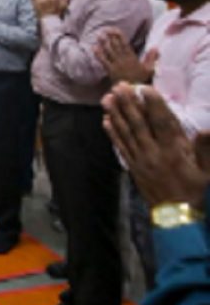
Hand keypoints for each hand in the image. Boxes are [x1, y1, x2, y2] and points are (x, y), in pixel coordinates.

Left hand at [94, 28, 155, 83]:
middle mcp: (123, 59)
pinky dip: (98, 54)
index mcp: (132, 57)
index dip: (119, 36)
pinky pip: (103, 61)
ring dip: (104, 43)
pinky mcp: (110, 70)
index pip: (125, 44)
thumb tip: (155, 47)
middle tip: (105, 29)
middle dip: (110, 37)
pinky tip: (94, 48)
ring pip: (109, 52)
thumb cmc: (141, 80)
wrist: (133, 91)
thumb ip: (152, 58)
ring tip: (99, 36)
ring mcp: (116, 64)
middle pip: (116, 46)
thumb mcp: (149, 69)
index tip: (115, 29)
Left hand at [102, 83, 209, 208]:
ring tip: (107, 98)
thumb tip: (207, 130)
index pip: (162, 123)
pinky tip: (105, 121)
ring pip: (126, 133)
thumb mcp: (209, 172)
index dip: (154, 105)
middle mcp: (153, 153)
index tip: (146, 89)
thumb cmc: (196, 192)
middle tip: (119, 86)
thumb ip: (208, 150)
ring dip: (116, 114)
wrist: (177, 218)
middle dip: (128, 104)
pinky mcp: (133, 167)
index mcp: (174, 152)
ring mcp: (140, 160)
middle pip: (138, 124)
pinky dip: (113, 133)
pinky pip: (120, 147)